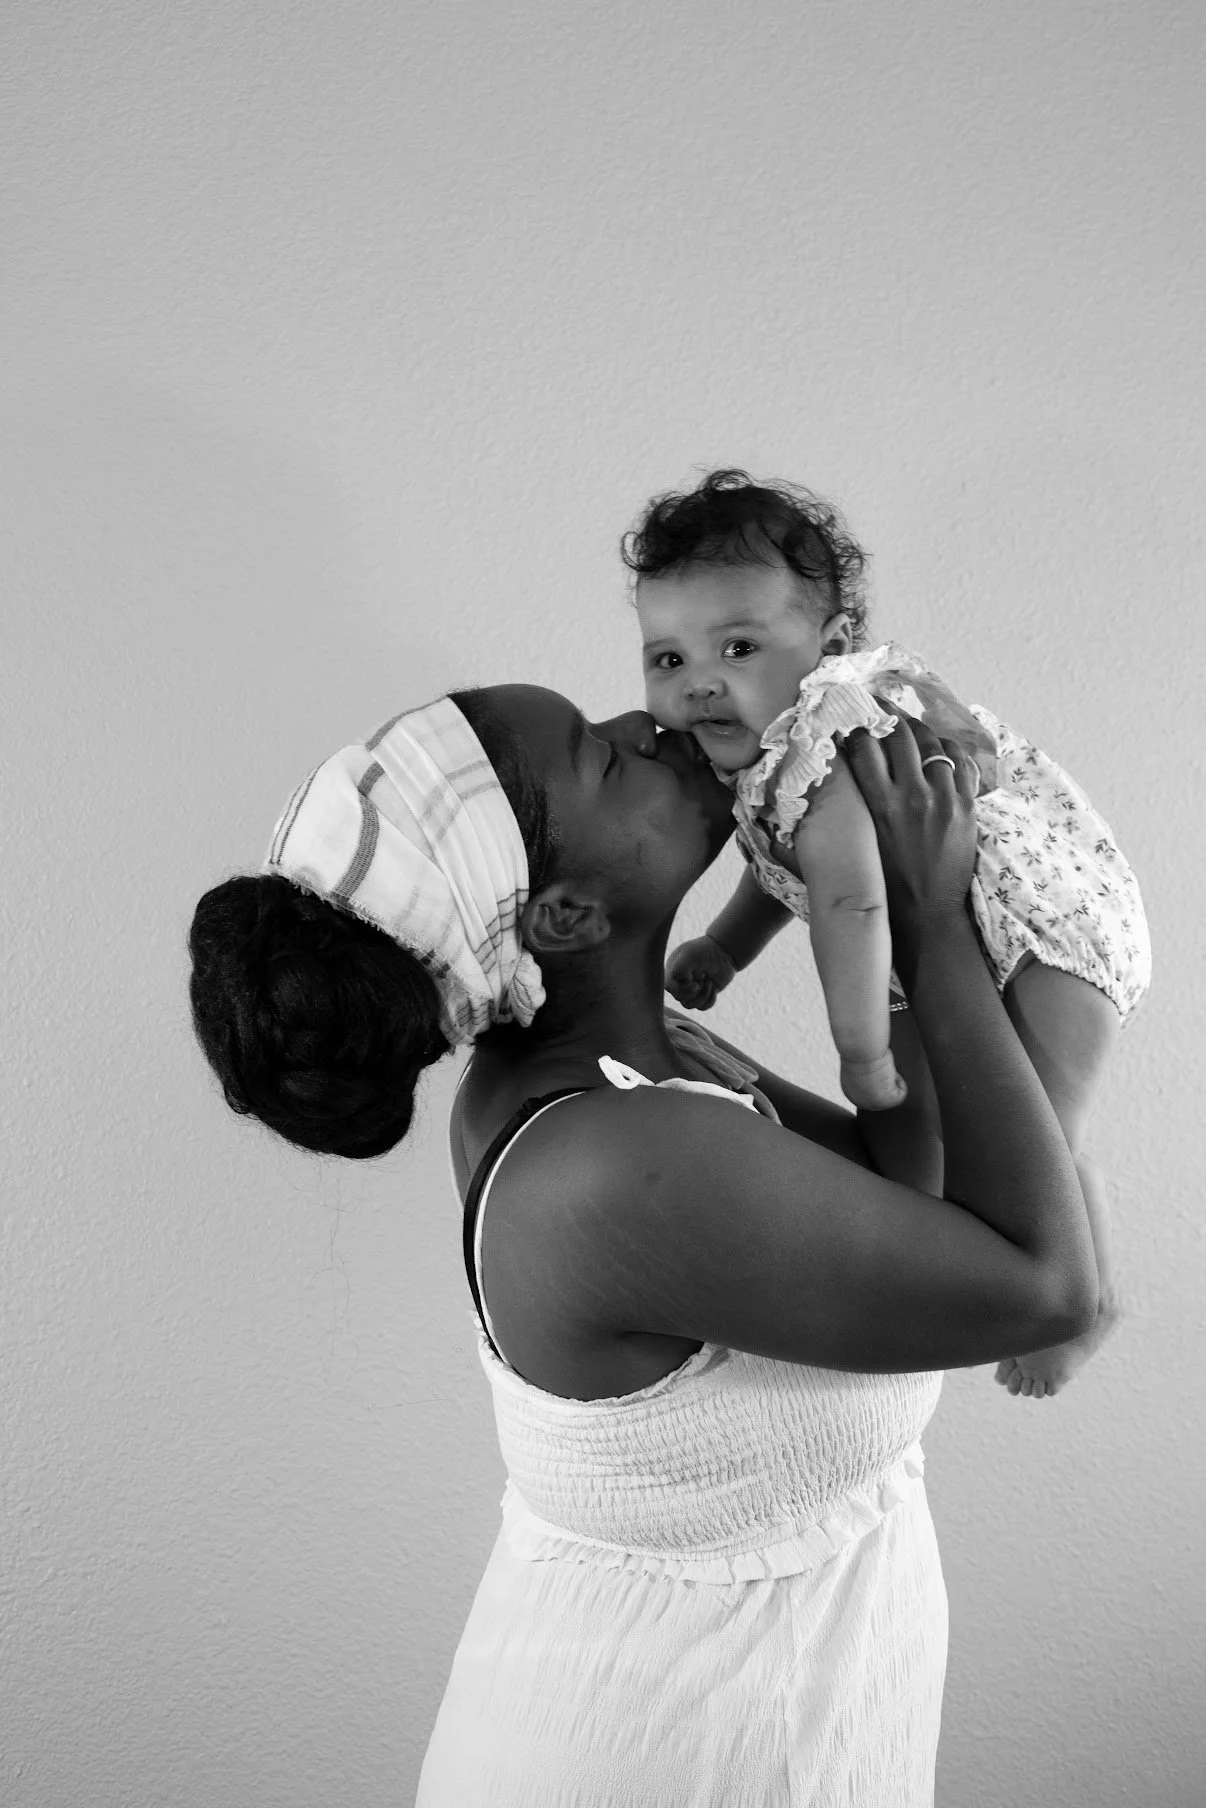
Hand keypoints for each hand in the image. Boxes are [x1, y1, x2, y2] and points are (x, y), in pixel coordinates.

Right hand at [664, 935, 736, 1010]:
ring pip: (689, 1005)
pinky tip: (714, 988)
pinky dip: (710, 1000)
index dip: (682, 988)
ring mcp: (691, 989)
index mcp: (672, 971)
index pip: (669, 987)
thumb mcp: (690, 955)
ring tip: (709, 982)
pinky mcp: (703, 995)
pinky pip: (702, 1007)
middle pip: (679, 998)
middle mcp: (679, 981)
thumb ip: (679, 968)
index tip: (694, 980)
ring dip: (702, 995)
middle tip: (704, 977)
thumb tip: (681, 984)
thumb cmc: (704, 950)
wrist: (724, 951)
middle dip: (694, 990)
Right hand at [842, 716, 977, 942]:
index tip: (850, 714)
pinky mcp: (967, 806)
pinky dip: (948, 748)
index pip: (862, 746)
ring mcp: (943, 798)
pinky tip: (939, 747)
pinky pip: (961, 760)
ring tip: (907, 724)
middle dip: (886, 713)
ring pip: (931, 741)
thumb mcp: (860, 840)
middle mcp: (911, 795)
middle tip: (878, 705)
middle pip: (898, 734)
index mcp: (878, 805)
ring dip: (917, 727)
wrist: (926, 914)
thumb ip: (853, 803)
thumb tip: (837, 771)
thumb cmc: (884, 883)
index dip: (854, 724)